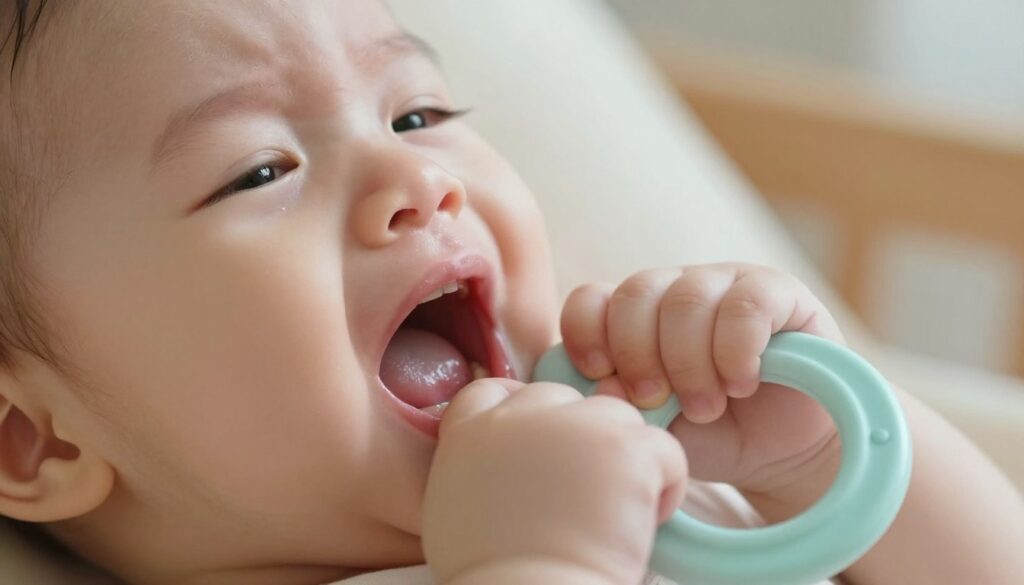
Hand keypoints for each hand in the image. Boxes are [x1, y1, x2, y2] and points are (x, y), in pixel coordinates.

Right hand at [422, 378, 687, 584]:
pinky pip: (663, 449)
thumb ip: (477, 465)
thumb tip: (507, 459)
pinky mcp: (624, 446)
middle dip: (578, 439)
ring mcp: (574, 425)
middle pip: (562, 399)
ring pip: (616, 416)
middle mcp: (519, 415)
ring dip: (622, 458)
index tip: (540, 450)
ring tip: (615, 515)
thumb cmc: (494, 577)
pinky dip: (664, 486)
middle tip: (583, 497)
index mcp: (470, 430)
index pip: (495, 390)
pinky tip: (643, 524)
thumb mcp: (455, 507)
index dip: (522, 415)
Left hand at [560, 263, 843, 494]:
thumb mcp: (656, 430)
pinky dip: (736, 352)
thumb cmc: (709, 436)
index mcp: (633, 315)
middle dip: (638, 355)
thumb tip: (603, 386)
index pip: (591, 298)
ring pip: (687, 299)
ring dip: (690, 362)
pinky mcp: (779, 292)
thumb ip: (625, 407)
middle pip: (636, 294)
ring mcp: (725, 283)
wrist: (781, 454)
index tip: (600, 377)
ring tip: (706, 409)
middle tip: (657, 403)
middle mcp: (674, 289)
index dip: (587, 334)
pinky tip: (740, 385)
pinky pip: (747, 305)